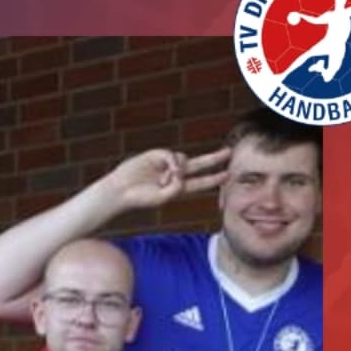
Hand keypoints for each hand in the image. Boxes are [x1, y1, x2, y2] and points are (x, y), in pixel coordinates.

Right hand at [106, 146, 230, 211]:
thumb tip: (181, 169)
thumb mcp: (162, 198)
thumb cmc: (140, 198)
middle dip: (214, 158)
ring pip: (184, 160)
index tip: (228, 174)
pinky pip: (172, 155)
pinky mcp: (157, 154)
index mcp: (177, 188)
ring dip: (178, 170)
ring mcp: (166, 164)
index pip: (200, 182)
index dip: (214, 179)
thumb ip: (176, 187)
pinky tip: (165, 172)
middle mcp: (174, 174)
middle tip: (229, 152)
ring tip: (164, 181)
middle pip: (199, 164)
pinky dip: (172, 163)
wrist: (120, 190)